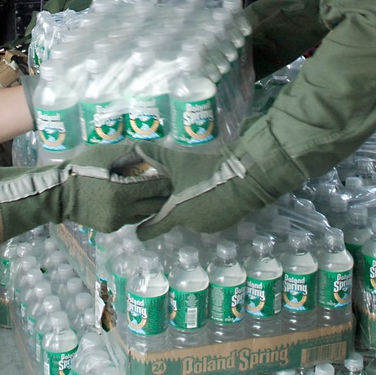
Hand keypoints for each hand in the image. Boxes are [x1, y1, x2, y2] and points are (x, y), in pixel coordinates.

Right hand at [0, 143, 171, 239]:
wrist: (59, 193)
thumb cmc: (81, 168)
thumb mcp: (103, 153)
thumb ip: (128, 151)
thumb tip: (150, 150)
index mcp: (122, 191)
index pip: (157, 188)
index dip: (164, 180)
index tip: (167, 173)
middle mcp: (122, 210)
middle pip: (155, 205)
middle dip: (161, 194)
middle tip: (164, 184)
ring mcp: (116, 222)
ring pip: (144, 215)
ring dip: (149, 204)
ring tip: (148, 192)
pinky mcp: (110, 228)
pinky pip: (130, 220)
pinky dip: (134, 211)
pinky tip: (130, 200)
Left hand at [132, 142, 268, 240]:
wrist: (241, 180)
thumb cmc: (205, 173)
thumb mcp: (177, 161)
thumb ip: (154, 154)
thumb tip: (135, 145)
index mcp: (175, 213)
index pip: (153, 229)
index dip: (144, 230)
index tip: (137, 230)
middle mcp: (189, 224)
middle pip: (175, 217)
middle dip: (174, 207)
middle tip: (177, 190)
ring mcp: (208, 226)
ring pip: (193, 216)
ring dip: (191, 206)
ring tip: (196, 188)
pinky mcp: (223, 224)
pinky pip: (209, 217)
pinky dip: (207, 208)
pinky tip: (210, 193)